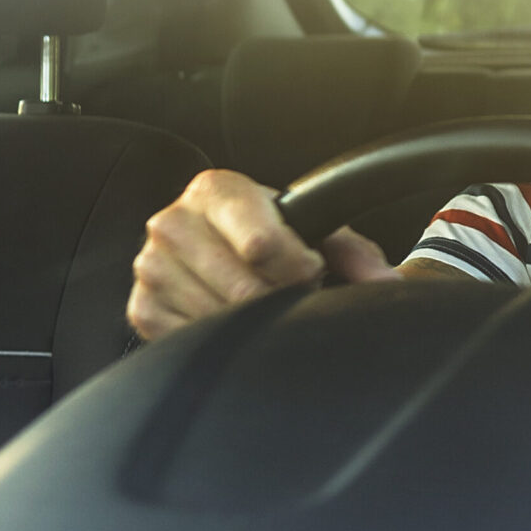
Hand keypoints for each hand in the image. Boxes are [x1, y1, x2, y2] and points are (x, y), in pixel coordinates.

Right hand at [127, 169, 397, 340]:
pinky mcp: (141, 307)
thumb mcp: (319, 232)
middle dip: (279, 299)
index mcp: (215, 190)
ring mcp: (151, 266)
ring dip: (252, 322)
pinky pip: (189, 339)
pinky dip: (222, 340)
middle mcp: (172, 222)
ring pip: (218, 318)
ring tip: (263, 301)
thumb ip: (357, 254)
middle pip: (242, 288)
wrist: (227, 246)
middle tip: (291, 293)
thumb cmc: (279, 235)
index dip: (299, 268)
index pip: (262, 244)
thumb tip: (389, 288)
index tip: (311, 271)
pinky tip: (235, 321)